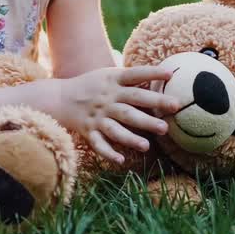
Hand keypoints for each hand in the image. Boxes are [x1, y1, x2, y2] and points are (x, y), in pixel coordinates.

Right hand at [54, 66, 178, 164]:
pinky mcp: (89, 131)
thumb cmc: (92, 86)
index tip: (171, 75)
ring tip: (147, 146)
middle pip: (132, 102)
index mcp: (112, 81)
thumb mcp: (108, 75)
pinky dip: (108, 153)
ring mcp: (98, 116)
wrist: (59, 98)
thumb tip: (164, 75)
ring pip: (116, 127)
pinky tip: (120, 160)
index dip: (152, 73)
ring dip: (131, 137)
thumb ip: (131, 78)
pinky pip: (98, 144)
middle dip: (154, 105)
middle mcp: (107, 98)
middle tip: (175, 108)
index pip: (134, 75)